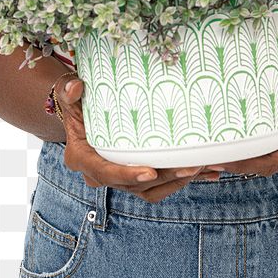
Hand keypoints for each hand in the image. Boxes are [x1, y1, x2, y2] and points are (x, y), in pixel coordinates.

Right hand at [56, 77, 221, 204]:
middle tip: (191, 166)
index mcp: (84, 159)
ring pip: (151, 190)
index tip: (151, 172)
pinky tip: (209, 173)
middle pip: (135, 185)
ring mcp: (121, 177)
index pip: (106, 173)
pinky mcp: (137, 174)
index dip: (128, 174)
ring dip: (178, 182)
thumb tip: (76, 88)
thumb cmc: (76, 102)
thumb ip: (69, 90)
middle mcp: (102, 173)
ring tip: (203, 168)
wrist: (81, 113)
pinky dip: (183, 179)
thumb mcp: (68, 93)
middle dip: (164, 178)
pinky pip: (161, 184)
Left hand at [199, 47, 277, 177]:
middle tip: (209, 159)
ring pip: (261, 165)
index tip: (225, 157)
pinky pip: (260, 155)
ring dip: (238, 163)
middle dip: (238, 166)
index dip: (250, 163)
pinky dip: (243, 155)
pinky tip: (222, 147)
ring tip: (210, 156)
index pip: (276, 160)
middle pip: (265, 167)